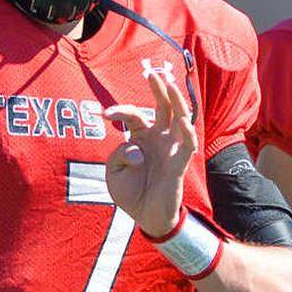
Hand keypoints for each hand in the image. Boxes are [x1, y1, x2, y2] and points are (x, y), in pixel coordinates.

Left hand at [104, 71, 197, 236]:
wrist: (146, 216)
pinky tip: (181, 119)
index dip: (119, 111)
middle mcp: (159, 137)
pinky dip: (187, 130)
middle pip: (163, 106)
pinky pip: (188, 142)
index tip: (103, 114)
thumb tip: (138, 149)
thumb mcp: (113, 172)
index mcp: (141, 137)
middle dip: (159, 89)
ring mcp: (171, 147)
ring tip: (170, 85)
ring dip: (176, 101)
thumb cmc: (130, 192)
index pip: (133, 116)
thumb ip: (119, 155)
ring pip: (179, 117)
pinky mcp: (181, 161)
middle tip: (152, 74)